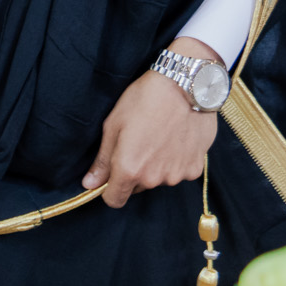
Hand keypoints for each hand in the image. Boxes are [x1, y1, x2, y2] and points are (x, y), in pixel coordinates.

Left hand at [83, 38, 220, 208]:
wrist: (185, 86)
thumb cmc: (144, 100)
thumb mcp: (114, 124)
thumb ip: (102, 160)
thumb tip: (89, 184)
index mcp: (129, 169)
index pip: (115, 200)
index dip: (110, 189)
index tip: (112, 174)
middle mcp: (153, 179)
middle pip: (137, 187)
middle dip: (134, 172)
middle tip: (138, 143)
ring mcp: (176, 175)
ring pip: (159, 179)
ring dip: (156, 166)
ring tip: (159, 137)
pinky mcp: (195, 169)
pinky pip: (179, 172)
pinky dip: (176, 161)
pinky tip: (176, 139)